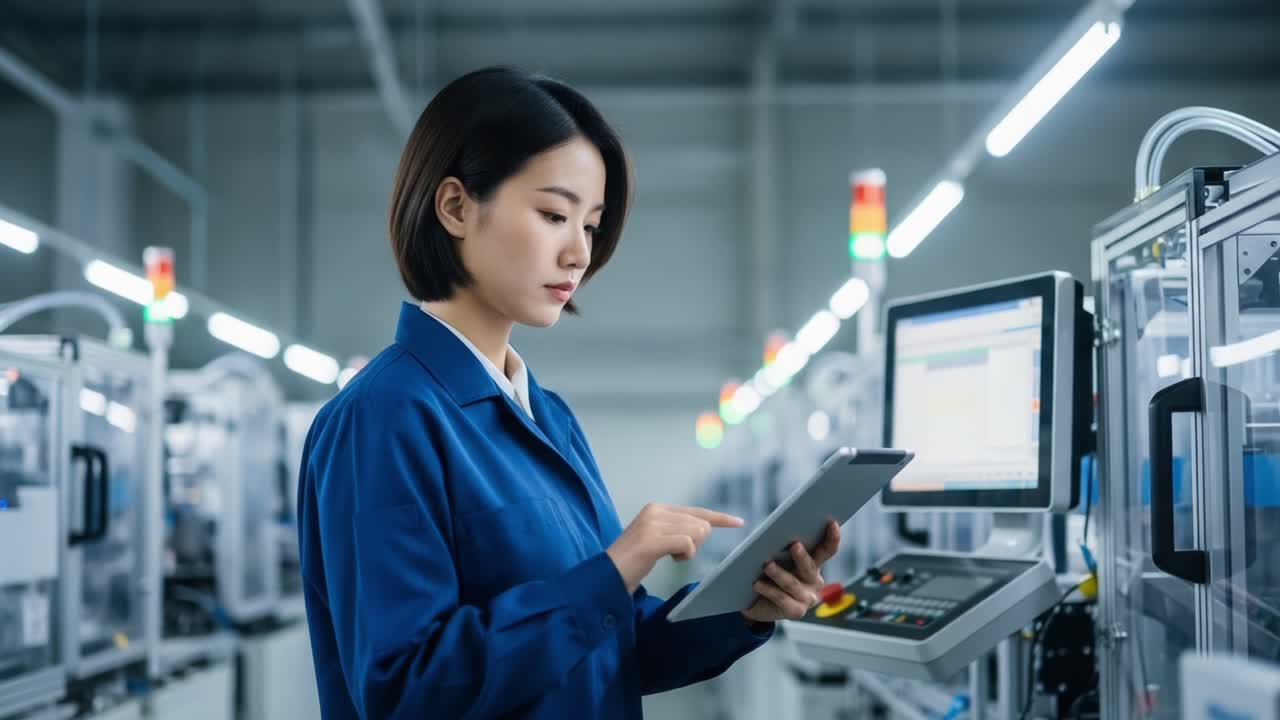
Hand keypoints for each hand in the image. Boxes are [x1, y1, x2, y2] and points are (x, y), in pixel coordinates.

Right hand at [606, 503, 743, 593]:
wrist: (607, 574)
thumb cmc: (633, 561)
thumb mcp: (656, 538)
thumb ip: (676, 529)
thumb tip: (703, 529)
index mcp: (657, 509)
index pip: (696, 510)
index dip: (719, 517)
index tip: (738, 522)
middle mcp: (655, 512)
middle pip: (700, 523)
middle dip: (697, 543)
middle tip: (677, 554)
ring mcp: (652, 524)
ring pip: (696, 532)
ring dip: (690, 551)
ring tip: (671, 556)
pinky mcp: (651, 540)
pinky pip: (687, 544)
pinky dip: (685, 554)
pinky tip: (672, 559)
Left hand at [741, 520, 841, 623]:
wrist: (757, 603)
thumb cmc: (769, 574)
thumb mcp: (778, 559)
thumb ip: (782, 547)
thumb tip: (777, 530)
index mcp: (814, 565)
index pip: (827, 550)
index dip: (832, 537)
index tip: (832, 522)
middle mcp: (815, 582)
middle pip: (810, 567)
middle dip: (802, 556)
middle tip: (794, 545)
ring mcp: (807, 598)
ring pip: (792, 584)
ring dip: (779, 574)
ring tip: (767, 565)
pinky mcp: (796, 612)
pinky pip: (781, 599)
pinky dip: (768, 590)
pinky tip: (757, 583)